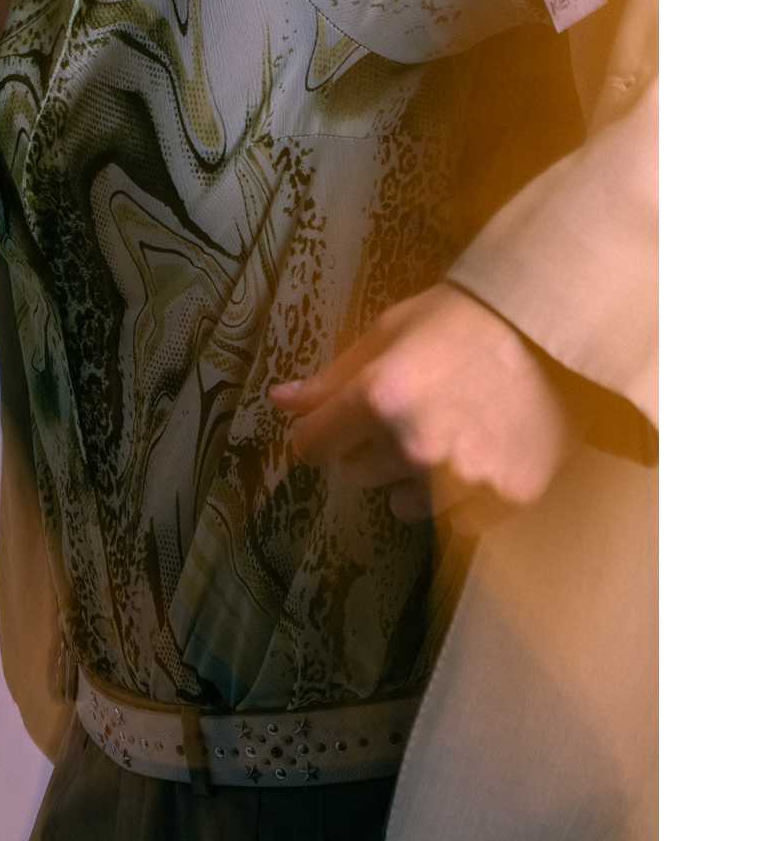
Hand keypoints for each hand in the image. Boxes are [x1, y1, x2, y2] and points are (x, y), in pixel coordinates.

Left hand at [266, 282, 578, 535]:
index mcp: (379, 397)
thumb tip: (281, 402)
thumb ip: (333, 377)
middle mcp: (414, 445)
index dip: (322, 431)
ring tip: (452, 433)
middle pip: (356, 473)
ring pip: (403, 504)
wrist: (560, 330)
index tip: (340, 421)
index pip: (312, 444)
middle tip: (415, 411)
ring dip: (416, 479)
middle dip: (372, 448)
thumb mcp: (391, 331)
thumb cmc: (468, 319)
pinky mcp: (504, 500)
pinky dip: (464, 498)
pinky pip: (458, 521)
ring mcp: (462, 478)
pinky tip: (483, 455)